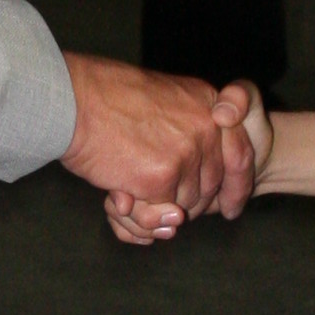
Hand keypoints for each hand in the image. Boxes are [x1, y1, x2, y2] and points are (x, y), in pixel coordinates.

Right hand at [67, 62, 252, 238]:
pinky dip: (137, 216)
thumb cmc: (102, 98)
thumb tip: (187, 176)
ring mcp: (186, 153)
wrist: (73, 100)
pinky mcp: (161, 177)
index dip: (236, 186)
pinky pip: (157, 214)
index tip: (231, 208)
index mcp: (207, 103)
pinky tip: (118, 199)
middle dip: (182, 204)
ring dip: (154, 211)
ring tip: (125, 195)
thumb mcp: (160, 98)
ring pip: (183, 206)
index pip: (241, 154)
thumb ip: (181, 129)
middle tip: (151, 202)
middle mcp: (206, 128)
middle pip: (210, 187)